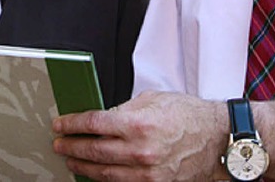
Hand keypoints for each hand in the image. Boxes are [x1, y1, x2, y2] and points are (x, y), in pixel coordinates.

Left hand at [52, 90, 229, 180]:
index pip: (95, 124)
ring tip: (71, 161)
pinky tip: (95, 175)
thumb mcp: (153, 99)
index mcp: (139, 123)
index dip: (73, 124)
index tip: (61, 124)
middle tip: (58, 144)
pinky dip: (104, 180)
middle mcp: (141, 151)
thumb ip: (125, 109)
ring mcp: (147, 173)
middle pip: (94, 151)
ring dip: (83, 167)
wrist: (216, 138)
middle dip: (71, 147)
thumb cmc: (188, 114)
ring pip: (104, 174)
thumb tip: (102, 117)